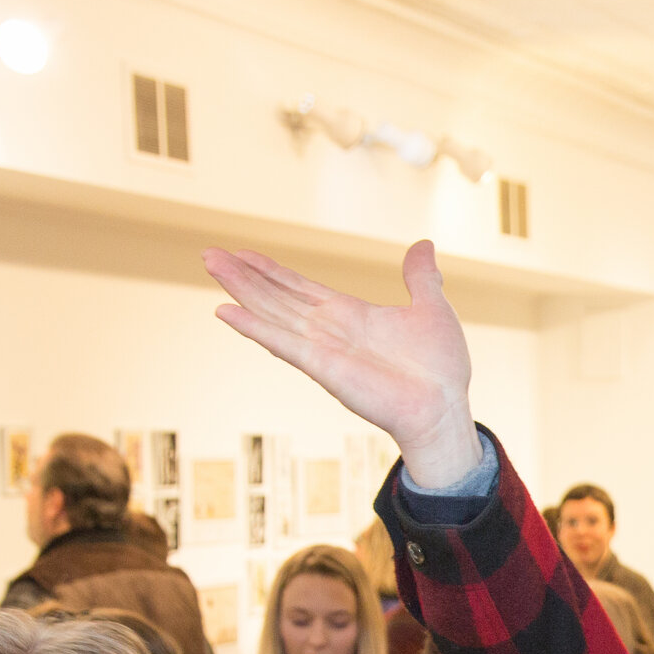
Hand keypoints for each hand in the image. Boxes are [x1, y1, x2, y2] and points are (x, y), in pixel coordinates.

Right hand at [203, 241, 483, 487]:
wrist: (444, 408)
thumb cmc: (440, 369)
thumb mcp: (431, 308)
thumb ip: (420, 277)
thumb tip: (423, 245)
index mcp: (350, 315)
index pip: (299, 288)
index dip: (271, 270)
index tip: (242, 252)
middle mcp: (330, 330)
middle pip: (276, 296)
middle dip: (244, 275)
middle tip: (208, 254)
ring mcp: (323, 349)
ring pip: (272, 312)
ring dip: (241, 289)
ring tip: (212, 266)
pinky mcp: (323, 368)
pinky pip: (282, 344)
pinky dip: (255, 328)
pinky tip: (225, 312)